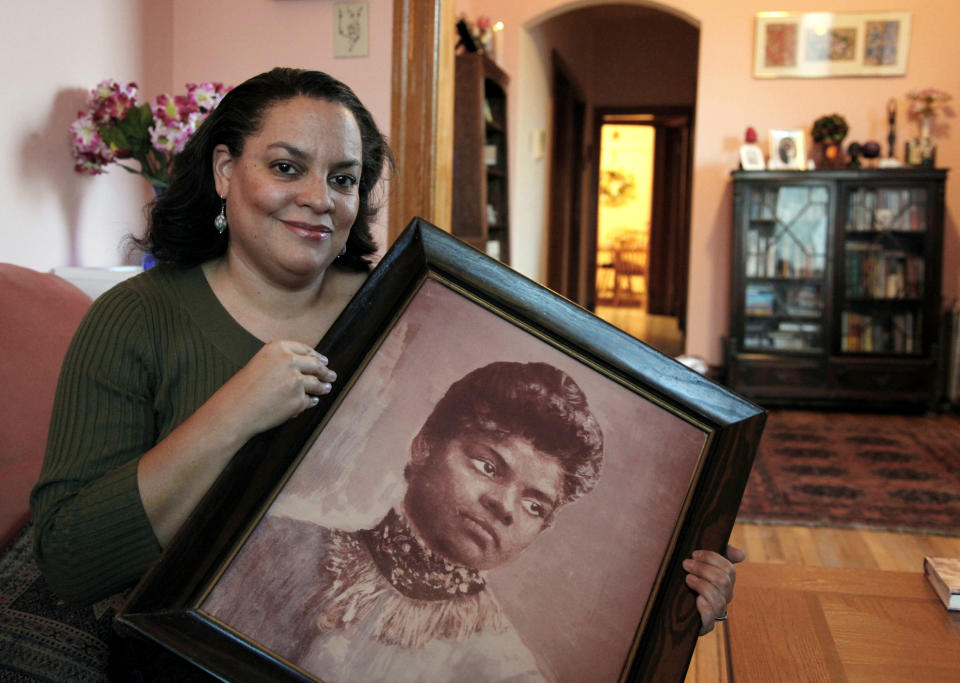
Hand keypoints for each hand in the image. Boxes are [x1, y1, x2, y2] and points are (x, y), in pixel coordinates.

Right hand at [216, 340, 336, 438]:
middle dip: (325, 371)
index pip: (304, 349)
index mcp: (278, 348)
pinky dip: (309, 402)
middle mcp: (289, 361)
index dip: (316, 355)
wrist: (235, 410)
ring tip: (326, 388)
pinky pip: (309, 400)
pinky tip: (311, 402)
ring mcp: (296, 380)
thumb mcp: (261, 365)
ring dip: (323, 386)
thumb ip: (282, 363)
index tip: (323, 359)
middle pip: (315, 364)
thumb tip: (309, 366)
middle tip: (331, 375)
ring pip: (316, 383)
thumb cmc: (244, 389)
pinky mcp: (299, 399)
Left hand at [683, 545, 744, 634]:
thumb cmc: (691, 576)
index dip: (712, 558)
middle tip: (686, 564)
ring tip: (687, 579)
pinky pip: (710, 620)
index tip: (694, 554)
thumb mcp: (703, 562)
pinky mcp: (705, 626)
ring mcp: (716, 612)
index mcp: (726, 581)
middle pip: (723, 582)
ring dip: (702, 586)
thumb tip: (741, 555)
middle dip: (703, 570)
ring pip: (719, 600)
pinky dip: (705, 609)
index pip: (728, 569)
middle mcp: (725, 597)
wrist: (674, 606)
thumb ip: (721, 552)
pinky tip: (697, 600)